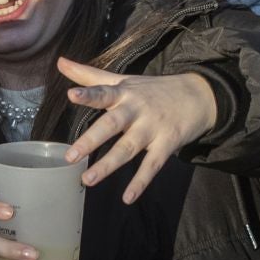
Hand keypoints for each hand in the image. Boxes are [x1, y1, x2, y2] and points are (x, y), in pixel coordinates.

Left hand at [60, 58, 218, 204]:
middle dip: (91, 140)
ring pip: (128, 148)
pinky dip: (141, 182)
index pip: (102, 92)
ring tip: (87, 180)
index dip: (88, 94)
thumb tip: (60, 62)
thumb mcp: (123, 79)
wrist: (200, 95)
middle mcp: (136, 110)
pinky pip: (152, 165)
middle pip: (112, 124)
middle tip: (71, 156)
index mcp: (123, 94)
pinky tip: (127, 198)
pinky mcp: (167, 144)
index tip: (71, 95)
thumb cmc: (152, 89)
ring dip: (108, 165)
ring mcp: (153, 127)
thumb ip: (90, 76)